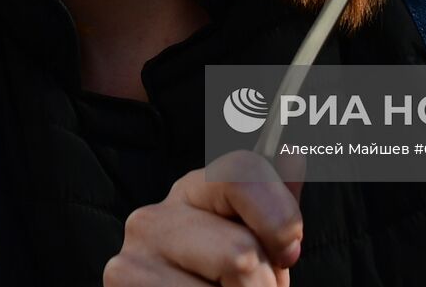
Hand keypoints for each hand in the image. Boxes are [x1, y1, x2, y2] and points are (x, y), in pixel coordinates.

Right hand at [103, 150, 303, 286]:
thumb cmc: (226, 284)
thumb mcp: (256, 243)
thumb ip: (275, 205)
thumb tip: (293, 152)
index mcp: (191, 191)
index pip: (243, 173)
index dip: (280, 219)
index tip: (286, 253)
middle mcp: (152, 218)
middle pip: (241, 252)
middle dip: (262, 285)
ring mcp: (132, 261)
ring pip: (227, 285)